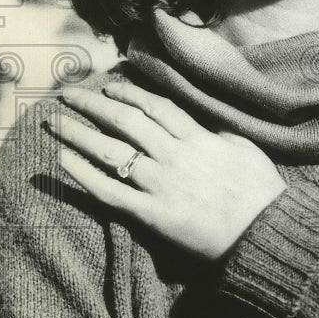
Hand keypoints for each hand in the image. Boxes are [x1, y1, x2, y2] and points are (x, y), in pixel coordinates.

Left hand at [48, 80, 286, 260]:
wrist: (263, 231)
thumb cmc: (261, 192)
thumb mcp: (244, 148)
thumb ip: (219, 134)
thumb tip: (204, 126)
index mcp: (196, 137)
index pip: (154, 106)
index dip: (128, 92)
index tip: (108, 86)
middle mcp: (172, 155)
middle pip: (125, 121)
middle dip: (92, 104)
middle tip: (67, 94)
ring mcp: (159, 183)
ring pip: (110, 151)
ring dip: (78, 134)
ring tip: (54, 122)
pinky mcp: (151, 213)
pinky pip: (109, 191)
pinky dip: (83, 175)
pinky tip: (63, 161)